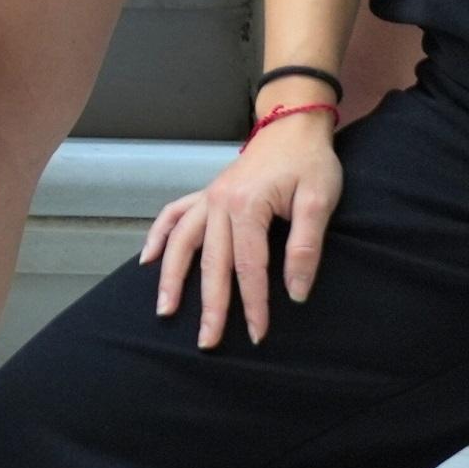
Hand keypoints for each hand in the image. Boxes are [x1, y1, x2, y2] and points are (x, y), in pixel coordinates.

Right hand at [143, 111, 341, 346]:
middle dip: (210, 305)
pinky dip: (158, 236)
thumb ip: (305, 247)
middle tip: (207, 343)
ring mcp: (209, 196)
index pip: (249, 266)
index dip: (254, 303)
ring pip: (182, 240)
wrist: (292, 124)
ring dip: (172, 276)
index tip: (259, 336)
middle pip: (211, 261)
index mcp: (247, 204)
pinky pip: (174, 214)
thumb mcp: (319, 200)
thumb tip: (295, 293)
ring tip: (165, 309)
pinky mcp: (207, 193)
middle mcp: (219, 201)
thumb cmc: (310, 162)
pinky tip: (148, 260)